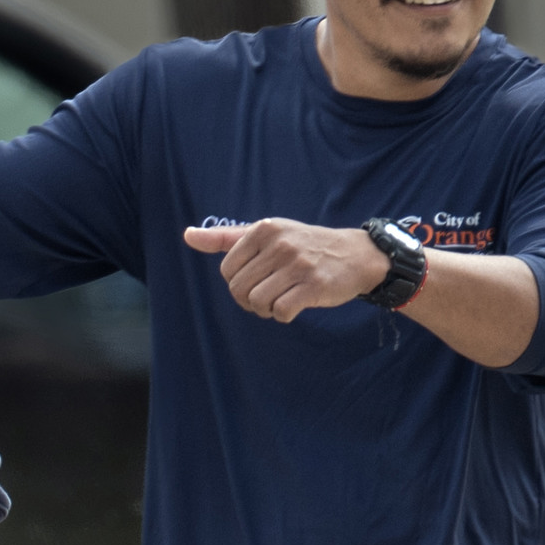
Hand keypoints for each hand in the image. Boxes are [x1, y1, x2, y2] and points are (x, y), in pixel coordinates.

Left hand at [181, 219, 379, 321]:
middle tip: (267, 297)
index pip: (227, 269)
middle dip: (249, 300)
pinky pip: (280, 312)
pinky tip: (294, 306)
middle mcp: (280, 244)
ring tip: (278, 302)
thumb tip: (188, 236)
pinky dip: (283, 316)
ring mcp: (298, 265)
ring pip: (258, 302)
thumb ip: (226, 237)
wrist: (355, 254)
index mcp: (264, 229)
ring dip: (265, 310)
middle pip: (239, 288)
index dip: (238, 283)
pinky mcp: (314, 286)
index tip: (256, 281)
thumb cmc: (305, 246)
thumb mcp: (267, 234)